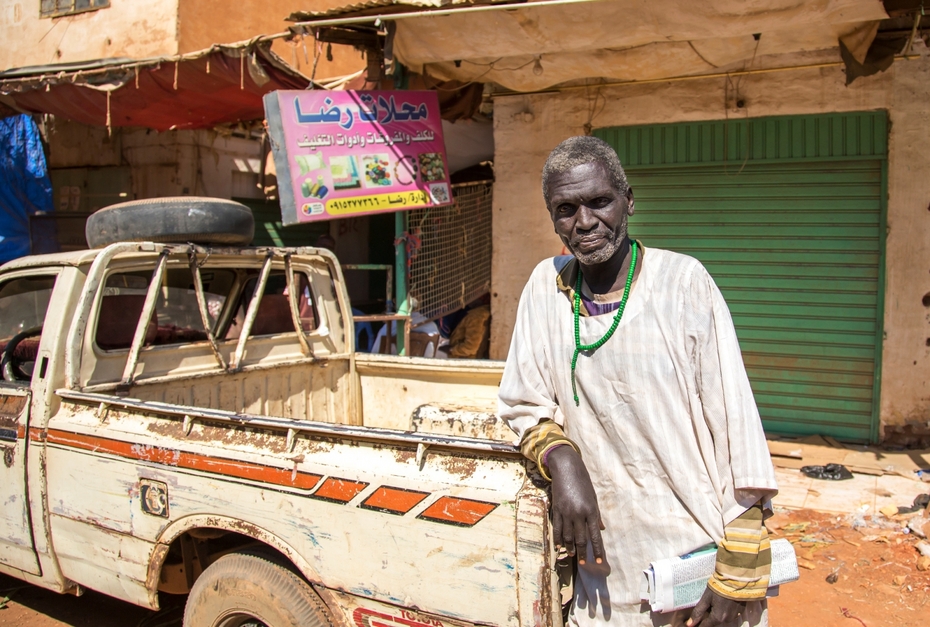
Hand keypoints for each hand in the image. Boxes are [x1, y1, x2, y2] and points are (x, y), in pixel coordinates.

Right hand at [547, 445, 604, 564]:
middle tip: (584, 563)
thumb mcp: (593, 497)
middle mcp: (579, 514)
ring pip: (568, 536)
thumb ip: (597, 515)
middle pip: (581, 539)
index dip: (597, 550)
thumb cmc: (583, 482)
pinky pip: (557, 528)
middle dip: (584, 553)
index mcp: (591, 510)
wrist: (566, 468)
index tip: (600, 562)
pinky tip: (560, 546)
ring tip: (573, 555)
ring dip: (571, 548)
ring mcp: (566, 512)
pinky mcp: (556, 509)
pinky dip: (558, 539)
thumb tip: (601, 529)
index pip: (595, 536)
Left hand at [687, 587, 745, 626]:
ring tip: (716, 600)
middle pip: (714, 621)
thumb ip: (698, 612)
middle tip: (707, 603)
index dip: (699, 623)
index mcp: (718, 618)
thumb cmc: (718, 588)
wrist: (735, 579)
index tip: (694, 620)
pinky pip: (730, 613)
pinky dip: (726, 609)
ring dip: (718, 612)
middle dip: (709, 615)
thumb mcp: (706, 598)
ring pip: (722, 617)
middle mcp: (727, 620)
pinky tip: (724, 600)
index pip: (705, 626)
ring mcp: (735, 615)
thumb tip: (689, 624)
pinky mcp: (741, 610)